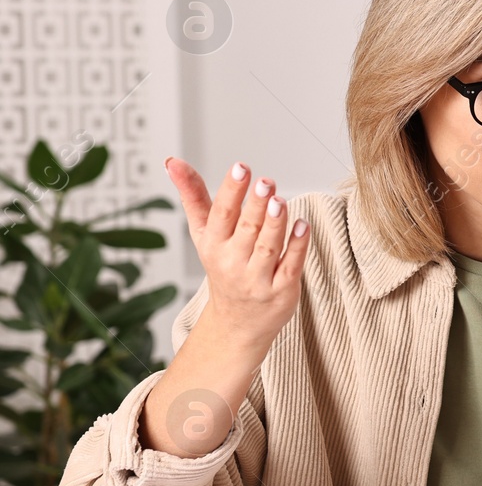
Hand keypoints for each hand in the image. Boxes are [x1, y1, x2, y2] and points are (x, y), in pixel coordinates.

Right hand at [166, 157, 309, 351]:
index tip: (241, 168)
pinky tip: (302, 225)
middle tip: (265, 182)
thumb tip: (173, 162)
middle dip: (256, 205)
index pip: (221, 214)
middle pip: (246, 229)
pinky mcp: (281, 291)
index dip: (231, 191)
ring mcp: (258, 278)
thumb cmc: (223, 267)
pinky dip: (297, 245)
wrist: (236, 322)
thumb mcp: (204, 234)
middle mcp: (233, 262)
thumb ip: (194, 197)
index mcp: (214, 244)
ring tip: (280, 201)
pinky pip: (291, 265)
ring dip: (275, 223)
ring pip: (268, 246)